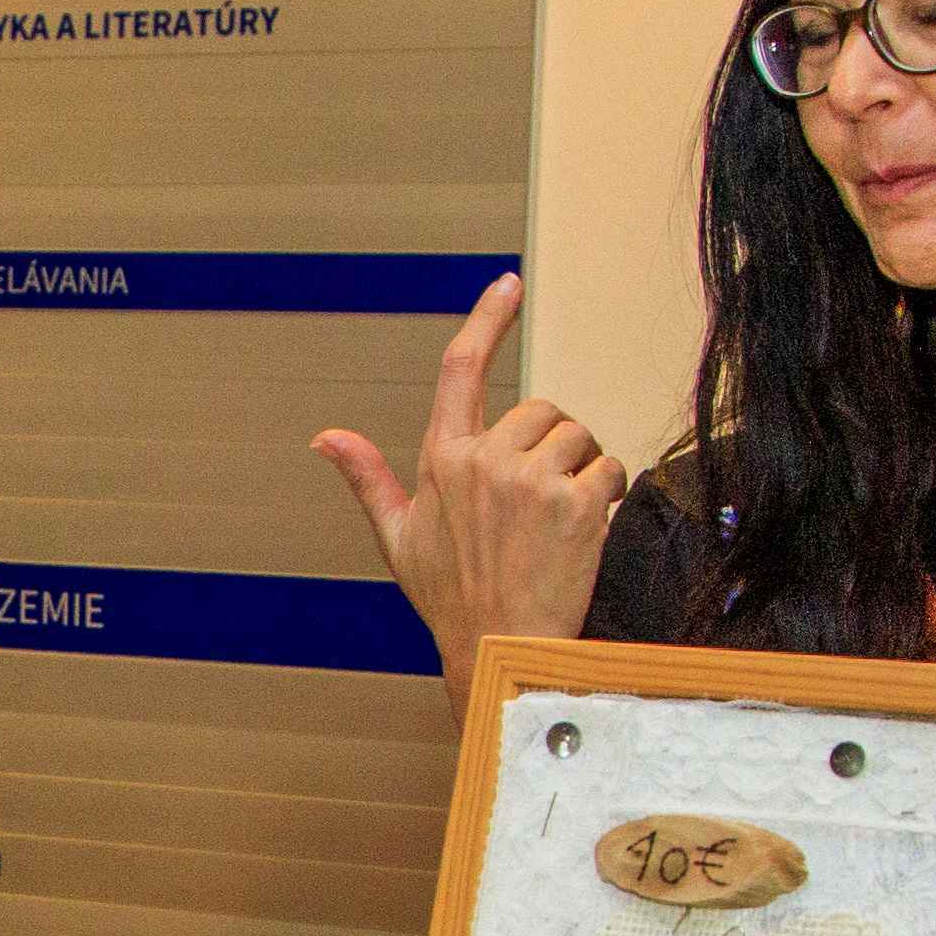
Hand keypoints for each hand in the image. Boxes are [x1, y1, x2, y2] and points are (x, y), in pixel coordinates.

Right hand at [310, 273, 619, 674]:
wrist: (498, 652)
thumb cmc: (450, 598)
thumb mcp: (398, 537)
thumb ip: (368, 477)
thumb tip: (325, 438)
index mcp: (442, 459)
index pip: (462, 369)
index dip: (487, 318)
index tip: (508, 283)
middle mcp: (484, 461)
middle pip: (541, 410)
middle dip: (552, 444)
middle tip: (543, 499)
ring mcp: (531, 480)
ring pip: (578, 436)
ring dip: (584, 468)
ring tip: (563, 517)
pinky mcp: (576, 502)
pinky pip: (609, 468)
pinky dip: (610, 492)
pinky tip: (589, 528)